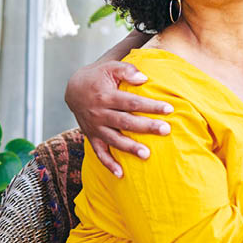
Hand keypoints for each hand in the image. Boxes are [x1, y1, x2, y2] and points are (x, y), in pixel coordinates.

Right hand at [65, 60, 173, 176]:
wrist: (74, 88)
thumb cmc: (99, 76)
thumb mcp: (110, 67)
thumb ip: (127, 70)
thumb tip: (144, 79)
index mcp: (106, 96)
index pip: (132, 102)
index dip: (150, 106)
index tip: (169, 109)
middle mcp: (99, 113)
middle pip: (125, 122)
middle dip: (146, 127)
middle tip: (166, 130)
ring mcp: (95, 127)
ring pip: (114, 140)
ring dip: (130, 148)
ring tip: (147, 155)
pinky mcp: (92, 137)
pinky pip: (99, 153)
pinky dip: (108, 164)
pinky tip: (121, 174)